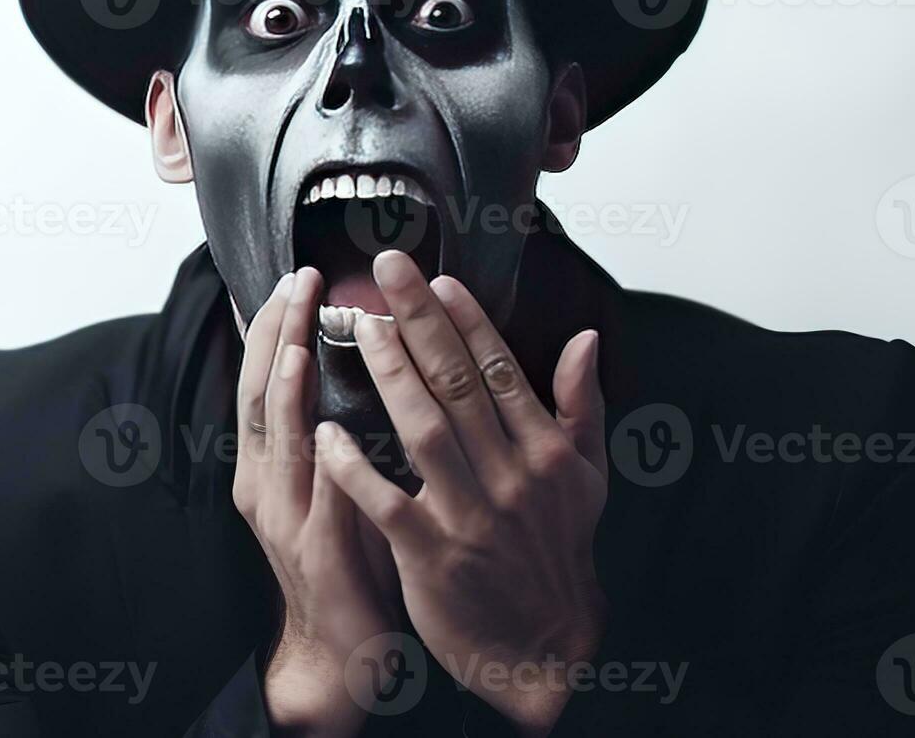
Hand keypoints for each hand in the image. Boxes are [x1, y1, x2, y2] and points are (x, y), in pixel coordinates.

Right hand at [234, 268, 400, 736]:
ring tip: (297, 339)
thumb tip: (364, 358)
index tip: (292, 278)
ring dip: (287, 388)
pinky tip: (330, 433)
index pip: (264, 380)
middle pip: (262, 395)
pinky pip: (321, 501)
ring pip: (280, 442)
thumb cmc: (349, 559)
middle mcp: (266, 485)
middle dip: (277, 336)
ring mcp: (287, 520)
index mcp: (270, 464)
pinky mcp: (318, 556)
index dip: (273, 328)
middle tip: (296, 281)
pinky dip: (323, 463)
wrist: (340, 651)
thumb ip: (339, 425)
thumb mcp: (336, 482)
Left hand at [317, 251, 609, 736]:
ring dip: (391, 374)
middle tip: (386, 269)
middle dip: (421, 321)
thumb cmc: (558, 552)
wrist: (545, 646)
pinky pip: (387, 503)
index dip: (467, 320)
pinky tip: (327, 432)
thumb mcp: (587, 477)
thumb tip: (585, 338)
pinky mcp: (432, 556)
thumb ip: (582, 403)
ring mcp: (471, 516)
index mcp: (545, 451)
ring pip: (424, 430)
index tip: (437, 279)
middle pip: (459, 384)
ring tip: (359, 326)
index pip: (501, 370)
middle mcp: (511, 476)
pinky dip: (356, 468)